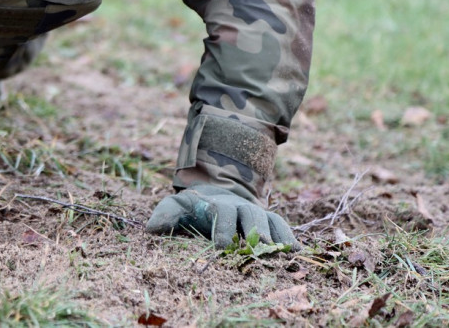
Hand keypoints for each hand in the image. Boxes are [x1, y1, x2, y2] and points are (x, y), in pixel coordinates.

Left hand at [146, 183, 299, 249]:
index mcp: (218, 205)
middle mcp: (240, 207)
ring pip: (270, 221)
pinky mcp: (269, 222)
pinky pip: (282, 226)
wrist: (215, 194)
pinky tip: (297, 252)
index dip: (222, 229)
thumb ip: (165, 214)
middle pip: (251, 216)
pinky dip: (290, 237)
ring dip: (276, 235)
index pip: (222, 214)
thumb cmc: (192, 205)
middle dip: (253, 230)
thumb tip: (150, 229)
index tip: (221, 246)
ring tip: (284, 252)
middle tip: (258, 247)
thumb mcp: (175, 205)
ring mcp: (257, 213)